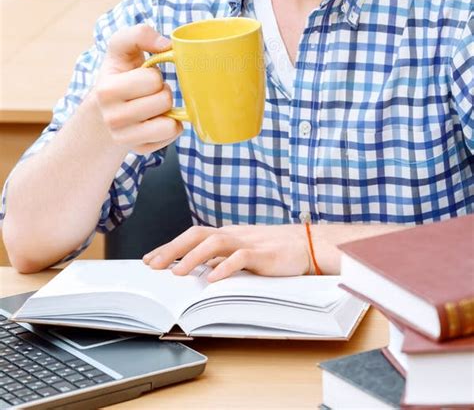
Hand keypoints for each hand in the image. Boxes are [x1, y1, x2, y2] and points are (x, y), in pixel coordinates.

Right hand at [95, 24, 182, 154]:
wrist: (103, 112)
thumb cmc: (119, 75)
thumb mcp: (121, 48)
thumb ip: (139, 34)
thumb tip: (166, 44)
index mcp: (106, 90)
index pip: (152, 80)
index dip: (154, 75)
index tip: (142, 76)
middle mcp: (112, 118)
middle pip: (164, 100)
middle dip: (162, 91)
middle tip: (149, 92)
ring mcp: (125, 138)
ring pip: (170, 122)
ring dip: (167, 109)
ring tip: (152, 105)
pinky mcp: (139, 150)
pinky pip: (172, 135)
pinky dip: (170, 125)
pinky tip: (156, 120)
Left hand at [143, 224, 311, 280]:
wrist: (306, 244)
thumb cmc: (273, 252)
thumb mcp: (242, 253)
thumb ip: (222, 258)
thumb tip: (196, 270)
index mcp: (227, 234)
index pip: (193, 235)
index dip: (170, 246)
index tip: (150, 259)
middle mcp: (233, 234)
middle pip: (198, 234)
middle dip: (173, 249)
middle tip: (154, 265)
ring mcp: (248, 242)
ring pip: (215, 242)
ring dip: (193, 257)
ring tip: (177, 273)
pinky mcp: (263, 254)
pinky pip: (241, 257)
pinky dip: (225, 267)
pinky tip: (212, 278)